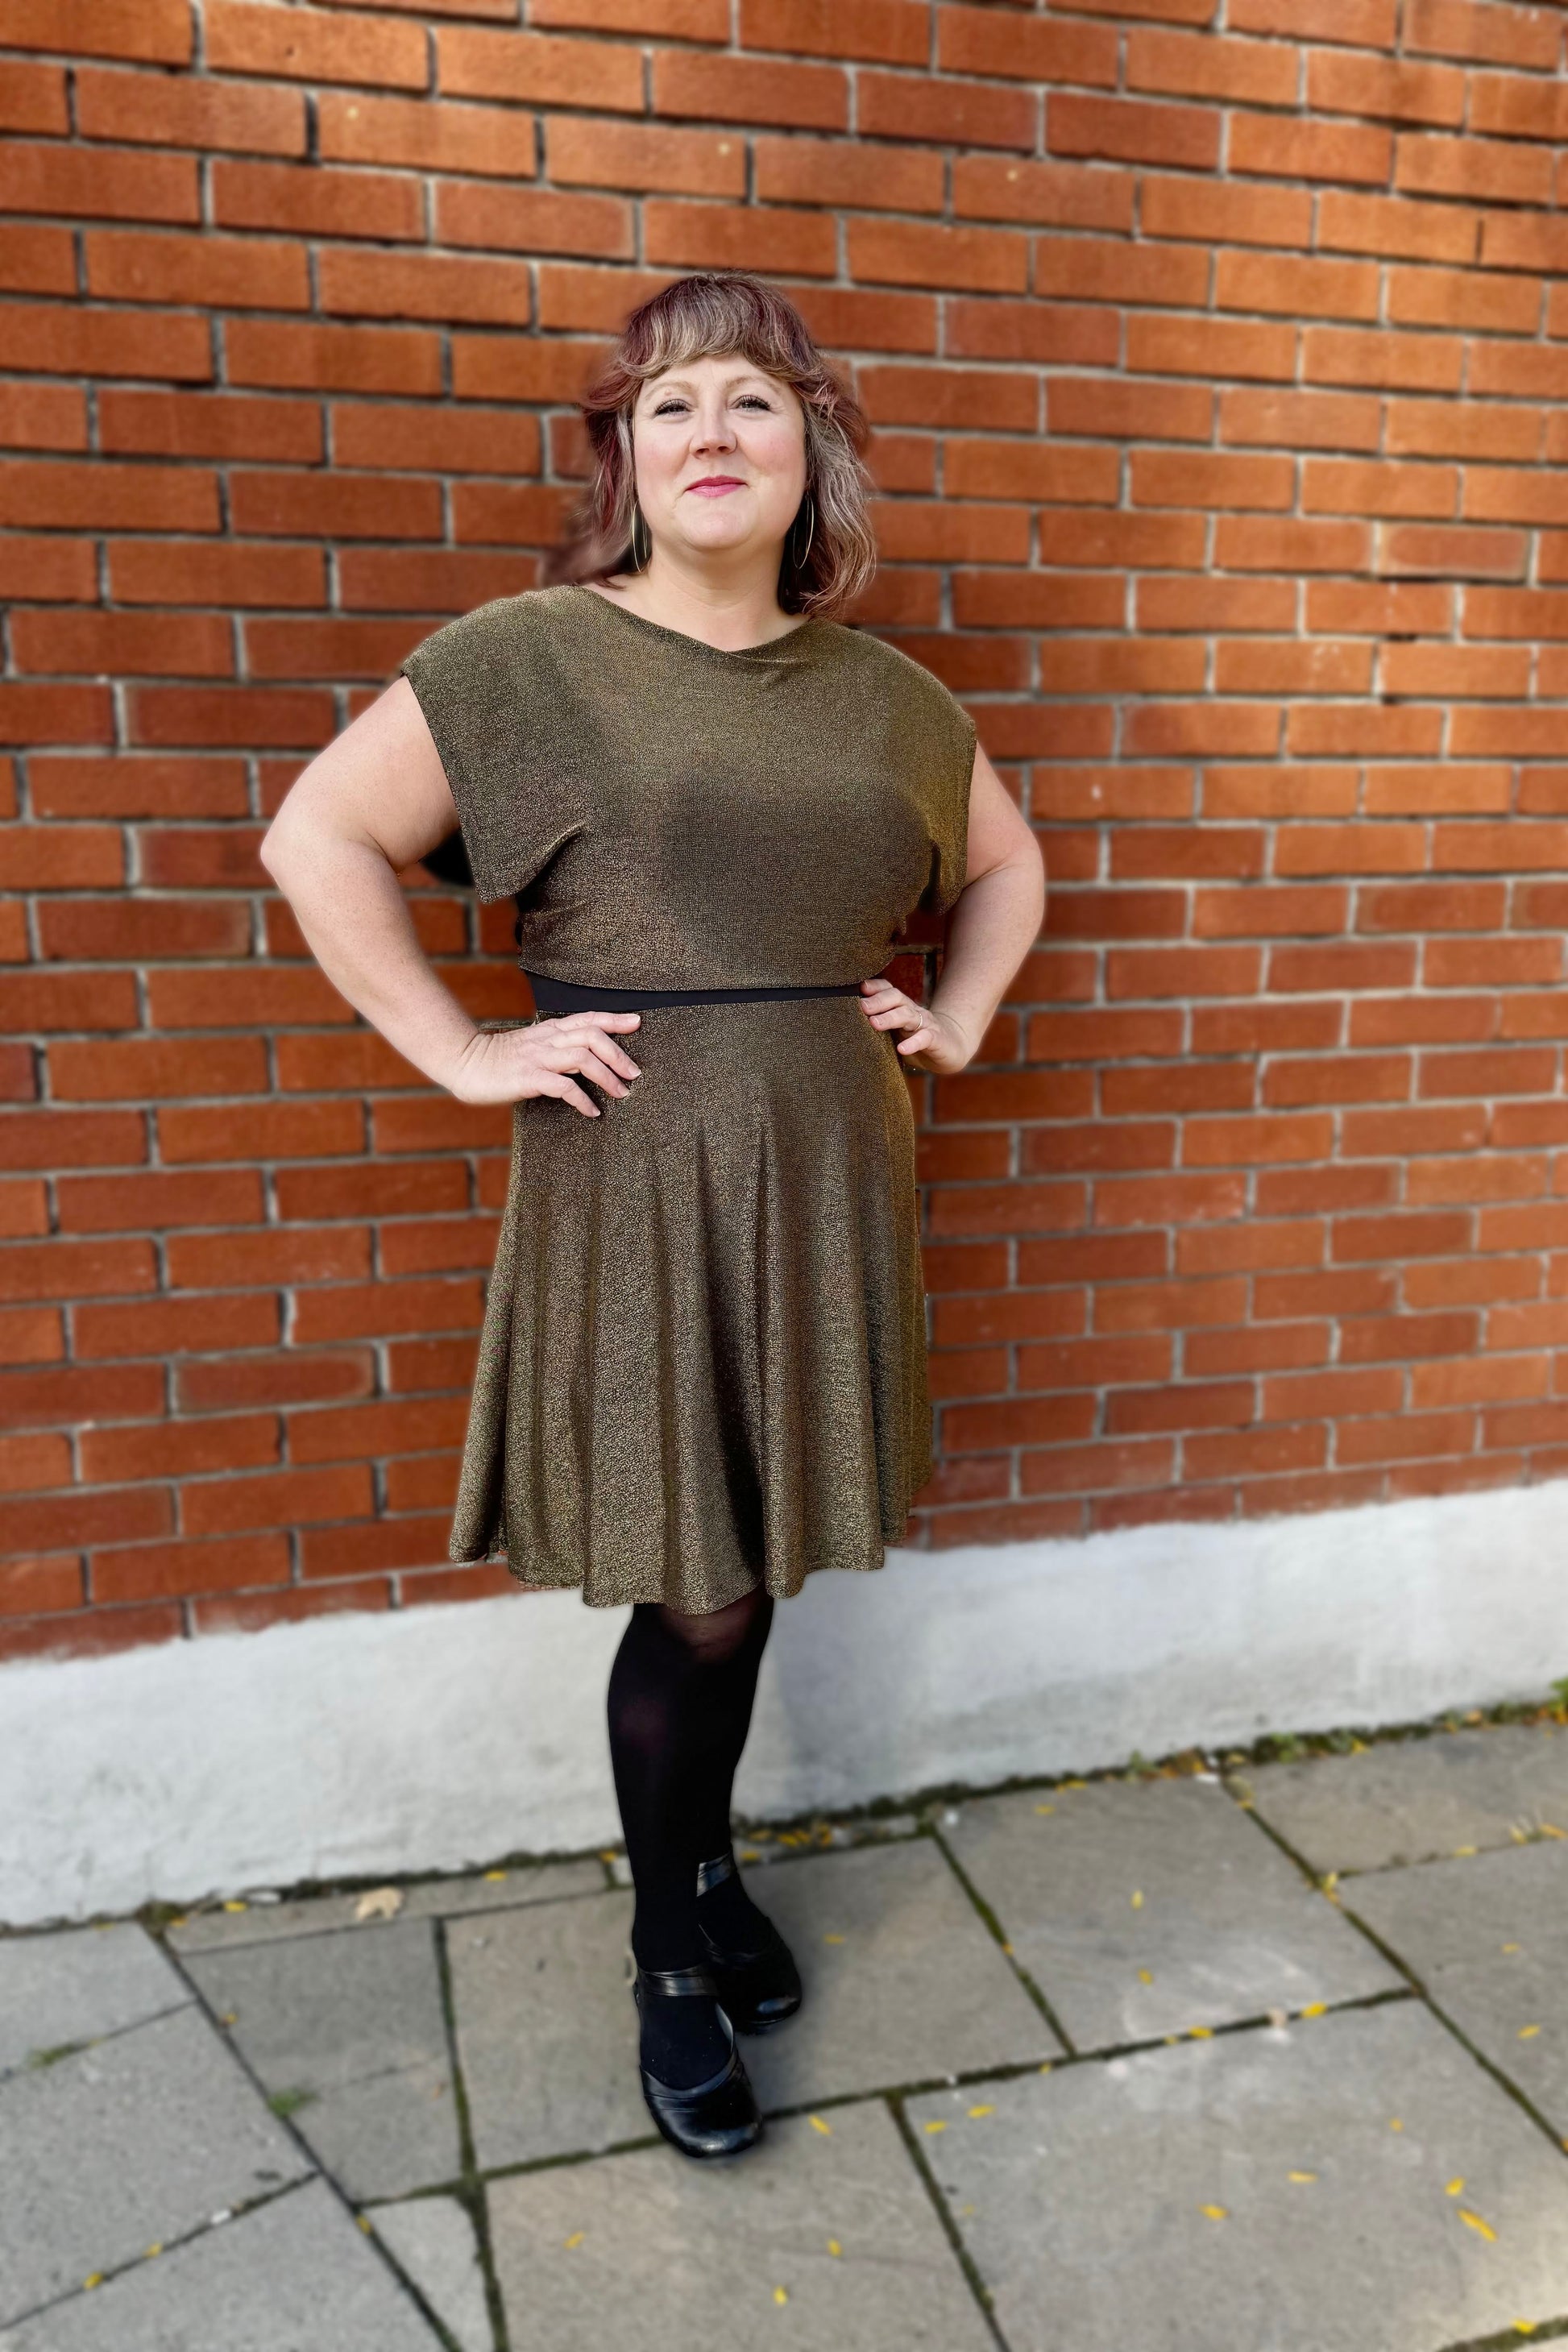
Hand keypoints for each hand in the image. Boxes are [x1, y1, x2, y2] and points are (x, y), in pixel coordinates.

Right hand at [448, 1011, 643, 1115]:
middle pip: (592, 1036)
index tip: (637, 1023)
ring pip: (582, 1059)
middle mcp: (547, 1040)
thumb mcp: (533, 1046)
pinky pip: (563, 1087)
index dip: (614, 1019)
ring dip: (607, 1077)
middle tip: (634, 1073)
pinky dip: (583, 1100)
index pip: (587, 1018)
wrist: (465, 1064)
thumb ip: (557, 1047)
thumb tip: (587, 1059)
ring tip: (622, 1093)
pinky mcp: (528, 1078)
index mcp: (549, 1030)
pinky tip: (593, 1112)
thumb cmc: (500, 1060)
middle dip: (618, 1054)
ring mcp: (538, 1058)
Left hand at [857, 976, 974, 1074]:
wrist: (951, 1049)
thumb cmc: (916, 1040)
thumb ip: (878, 1025)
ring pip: (908, 1015)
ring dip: (890, 1018)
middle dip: (878, 1001)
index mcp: (901, 1007)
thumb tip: (847, 1024)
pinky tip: (902, 1049)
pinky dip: (913, 1043)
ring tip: (874, 1024)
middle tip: (861, 1007)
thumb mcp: (896, 1031)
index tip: (859, 988)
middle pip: (896, 998)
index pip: (888, 990)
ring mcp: (926, 1024)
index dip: (875, 987)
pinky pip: (925, 1038)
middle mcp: (912, 1011)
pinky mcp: (937, 1040)